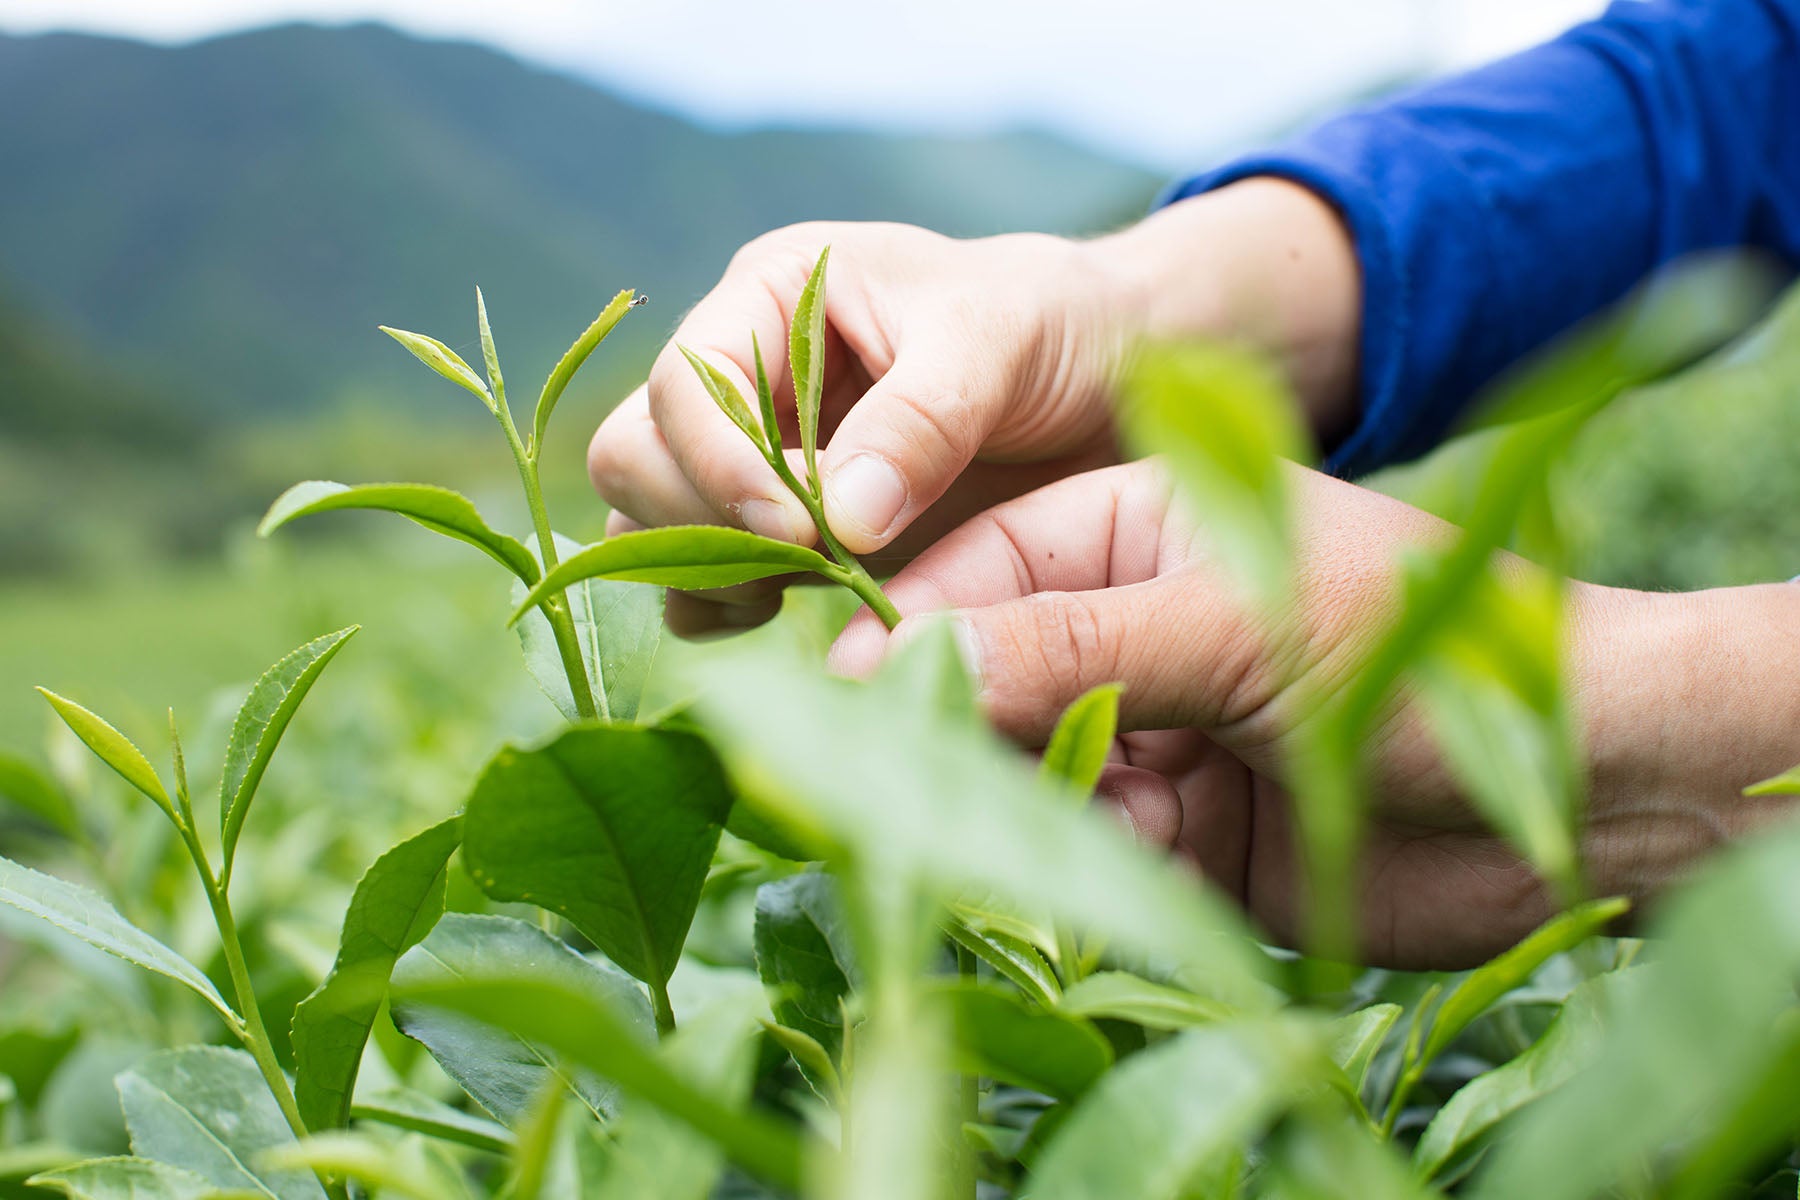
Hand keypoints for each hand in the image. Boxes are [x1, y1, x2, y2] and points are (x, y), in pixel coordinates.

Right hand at [588, 180, 1363, 634]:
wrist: (1106, 380)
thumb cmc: (1055, 326)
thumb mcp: (1000, 342)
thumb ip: (922, 420)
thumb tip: (837, 519)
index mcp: (770, 297)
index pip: (684, 385)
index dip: (720, 465)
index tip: (801, 532)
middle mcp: (739, 376)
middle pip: (636, 456)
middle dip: (702, 521)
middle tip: (801, 568)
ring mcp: (748, 458)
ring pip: (649, 525)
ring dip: (706, 574)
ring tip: (798, 597)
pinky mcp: (776, 534)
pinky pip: (701, 583)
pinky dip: (728, 611)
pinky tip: (798, 620)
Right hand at [829, 460, 1799, 968]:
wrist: (1584, 780)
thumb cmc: (1424, 649)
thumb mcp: (1236, 624)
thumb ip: (1071, 645)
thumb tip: (897, 660)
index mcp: (1136, 525)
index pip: (979, 564)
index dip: (909, 624)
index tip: (840, 685)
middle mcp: (1130, 624)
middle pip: (991, 673)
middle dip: (968, 725)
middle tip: (922, 776)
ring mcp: (1154, 727)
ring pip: (1033, 769)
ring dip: (1045, 801)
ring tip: (1096, 814)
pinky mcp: (1182, 829)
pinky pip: (1093, 846)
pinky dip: (1107, 858)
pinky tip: (1161, 849)